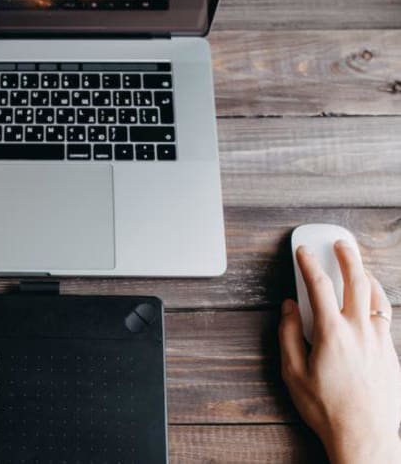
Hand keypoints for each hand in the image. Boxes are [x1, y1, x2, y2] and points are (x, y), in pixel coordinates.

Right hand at [279, 242, 400, 462]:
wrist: (365, 436)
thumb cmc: (326, 408)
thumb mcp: (293, 372)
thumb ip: (288, 334)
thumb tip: (289, 308)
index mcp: (332, 333)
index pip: (319, 286)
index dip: (308, 264)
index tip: (302, 251)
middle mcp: (360, 331)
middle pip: (356, 281)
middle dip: (347, 257)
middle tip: (340, 243)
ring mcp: (380, 342)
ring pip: (377, 297)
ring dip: (367, 276)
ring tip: (359, 267)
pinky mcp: (392, 354)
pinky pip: (385, 317)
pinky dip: (376, 301)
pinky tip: (370, 303)